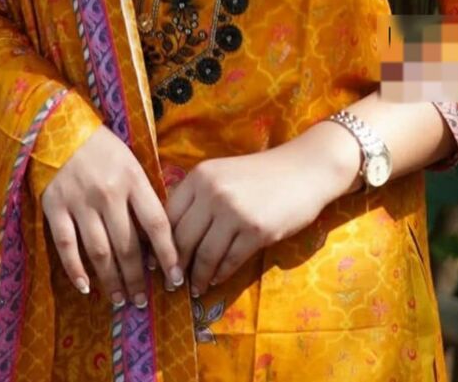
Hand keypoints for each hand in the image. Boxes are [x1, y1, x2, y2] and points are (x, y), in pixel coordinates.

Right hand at [41, 124, 184, 307]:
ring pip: (99, 251)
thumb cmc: (101, 148)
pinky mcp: (54, 207)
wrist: (58, 128)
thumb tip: (158, 237)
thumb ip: (142, 195)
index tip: (175, 279)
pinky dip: (75, 270)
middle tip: (142, 301)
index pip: (156, 223)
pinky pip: (66, 245)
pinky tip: (86, 287)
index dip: (168, 254)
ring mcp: (80, 201)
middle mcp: (108, 193)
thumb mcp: (130, 163)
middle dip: (137, 278)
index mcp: (132, 178)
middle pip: (127, 245)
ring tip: (120, 299)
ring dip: (112, 280)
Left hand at [163, 137, 339, 297]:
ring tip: (194, 288)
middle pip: (182, 239)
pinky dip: (220, 275)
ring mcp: (234, 211)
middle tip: (171, 283)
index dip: (158, 244)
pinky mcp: (256, 231)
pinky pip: (230, 261)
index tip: (154, 263)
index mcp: (199, 176)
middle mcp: (213, 192)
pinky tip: (216, 280)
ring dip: (197, 276)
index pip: (168, 215)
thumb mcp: (222, 175)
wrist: (303, 169)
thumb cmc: (259, 175)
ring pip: (204, 255)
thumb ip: (198, 198)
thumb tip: (171, 236)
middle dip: (174, 266)